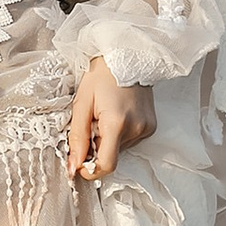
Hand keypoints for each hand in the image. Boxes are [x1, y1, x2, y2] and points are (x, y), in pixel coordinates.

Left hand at [68, 56, 154, 186]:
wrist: (126, 54)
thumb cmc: (101, 75)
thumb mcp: (81, 104)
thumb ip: (77, 138)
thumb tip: (74, 167)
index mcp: (117, 123)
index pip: (107, 165)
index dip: (90, 170)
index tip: (79, 164)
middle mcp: (136, 129)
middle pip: (111, 156)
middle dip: (96, 148)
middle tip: (90, 124)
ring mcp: (146, 128)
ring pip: (120, 149)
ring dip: (107, 140)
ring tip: (104, 115)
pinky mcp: (151, 126)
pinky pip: (129, 141)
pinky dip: (118, 134)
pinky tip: (116, 115)